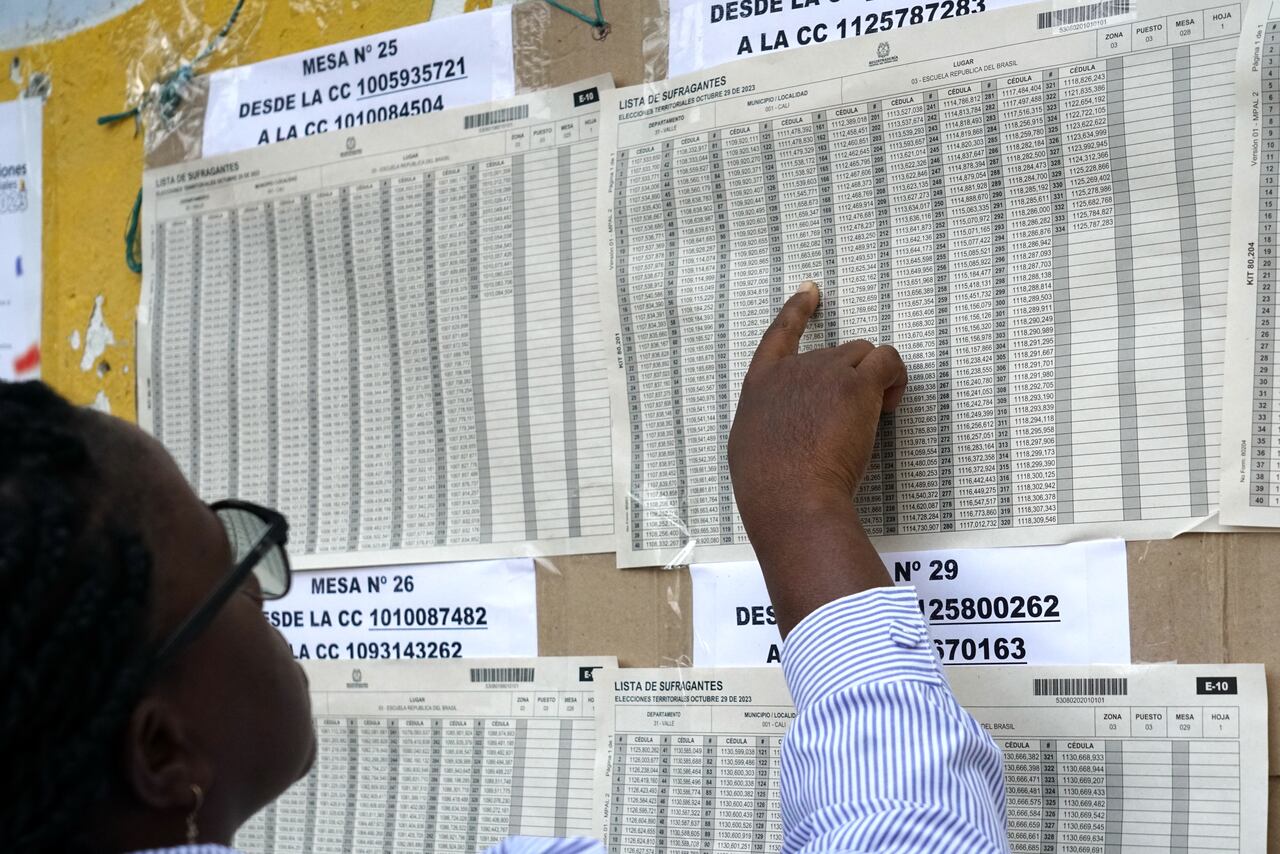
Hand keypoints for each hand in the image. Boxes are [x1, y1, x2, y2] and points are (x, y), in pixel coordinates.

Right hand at [727, 281, 907, 634]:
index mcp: (761, 386)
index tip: (810, 290)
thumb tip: (789, 430)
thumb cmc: (770, 488)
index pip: (778, 336)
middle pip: (835, 352)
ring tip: (874, 417)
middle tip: (856, 421)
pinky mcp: (855, 385)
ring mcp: (823, 373)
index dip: (796, 311)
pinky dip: (896, 379)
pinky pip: (889, 362)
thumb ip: (771, 425)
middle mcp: (792, 371)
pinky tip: (891, 404)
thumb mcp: (753, 449)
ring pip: (865, 356)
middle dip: (851, 380)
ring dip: (874, 381)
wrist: (790, 497)